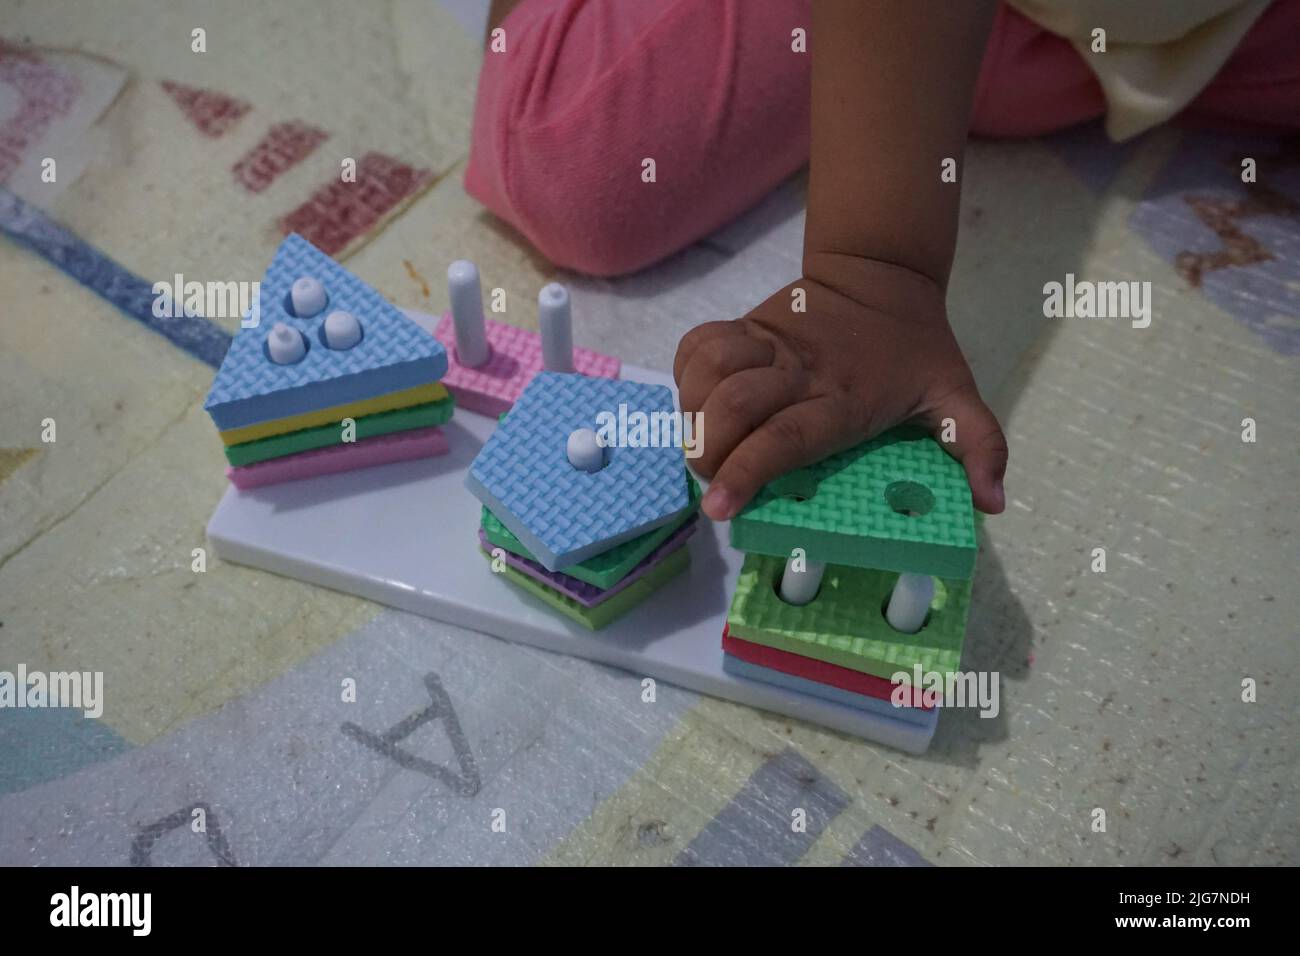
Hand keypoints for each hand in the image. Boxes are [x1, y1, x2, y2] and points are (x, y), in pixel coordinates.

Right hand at [673, 253, 1007, 520]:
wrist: (884, 272)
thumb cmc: (916, 349)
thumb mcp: (956, 397)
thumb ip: (980, 447)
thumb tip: (992, 503)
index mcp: (845, 397)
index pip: (786, 437)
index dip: (746, 473)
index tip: (719, 508)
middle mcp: (798, 369)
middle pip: (733, 407)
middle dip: (709, 450)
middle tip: (713, 479)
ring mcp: (766, 342)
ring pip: (707, 371)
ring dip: (692, 413)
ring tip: (705, 442)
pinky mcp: (744, 324)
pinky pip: (697, 346)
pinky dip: (686, 376)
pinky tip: (699, 401)